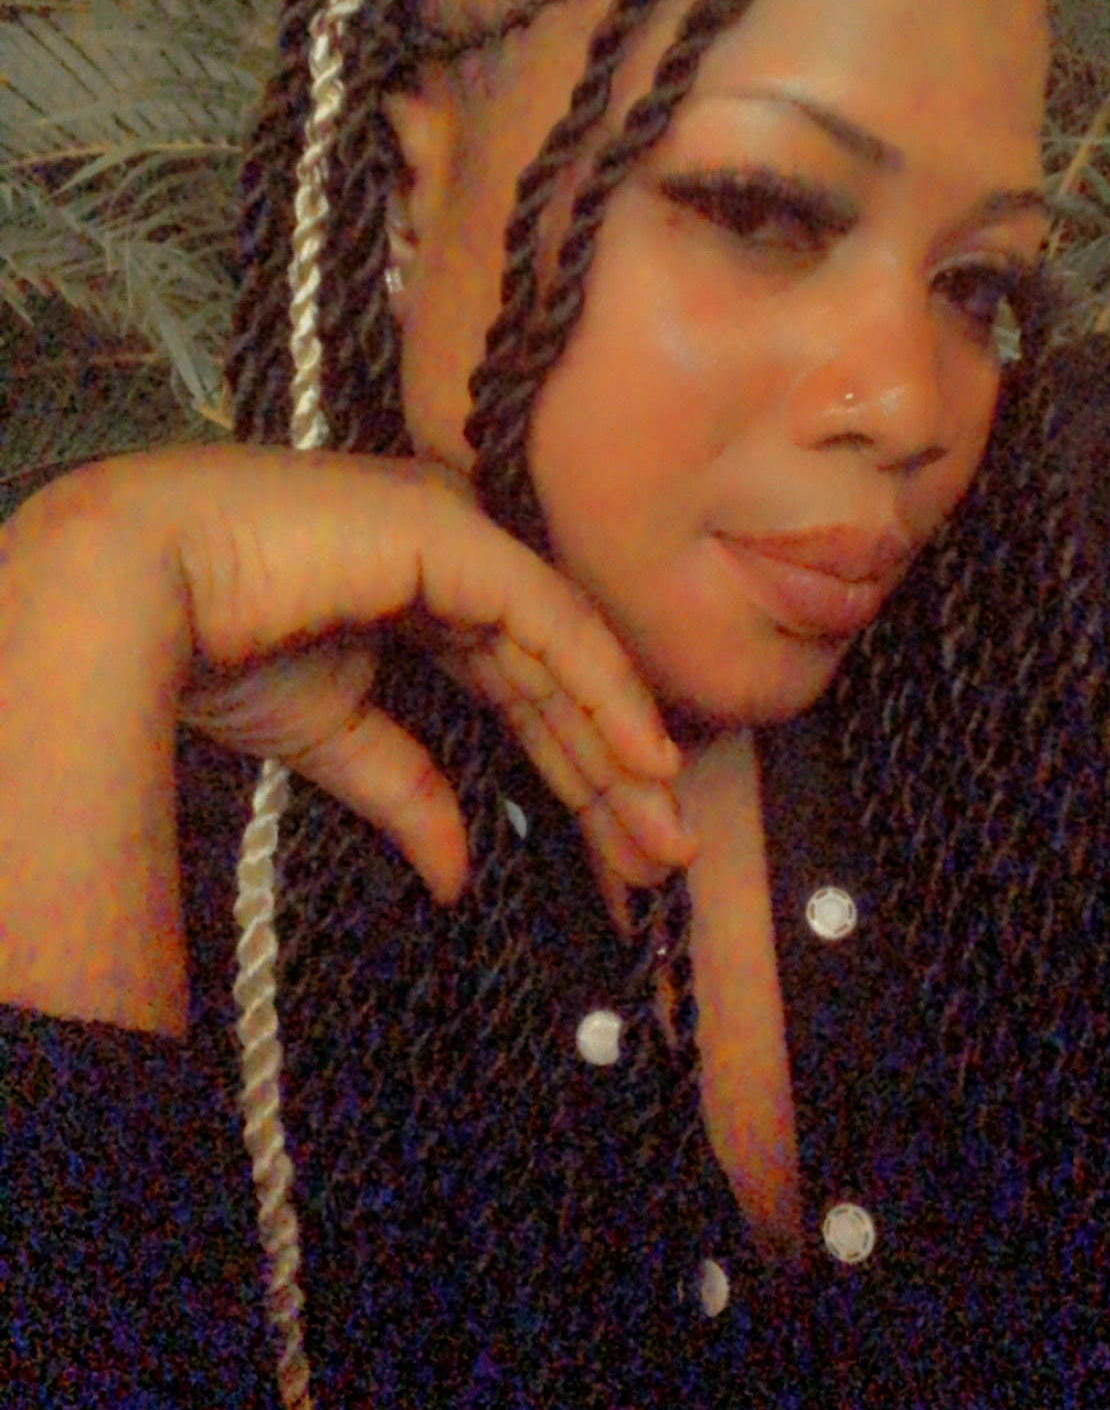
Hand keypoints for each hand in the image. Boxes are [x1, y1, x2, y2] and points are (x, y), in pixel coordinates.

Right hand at [155, 447, 692, 900]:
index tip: (616, 862)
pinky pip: (550, 621)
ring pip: (566, 654)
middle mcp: (460, 554)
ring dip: (619, 750)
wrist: (142, 592)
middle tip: (663, 864)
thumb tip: (457, 876)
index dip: (574, 776)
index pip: (522, 690)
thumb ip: (408, 790)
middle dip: (611, 778)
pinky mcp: (459, 533)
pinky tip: (644, 759)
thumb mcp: (333, 735)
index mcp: (426, 588)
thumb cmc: (218, 645)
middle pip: (555, 679)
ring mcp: (464, 533)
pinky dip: (601, 690)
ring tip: (666, 838)